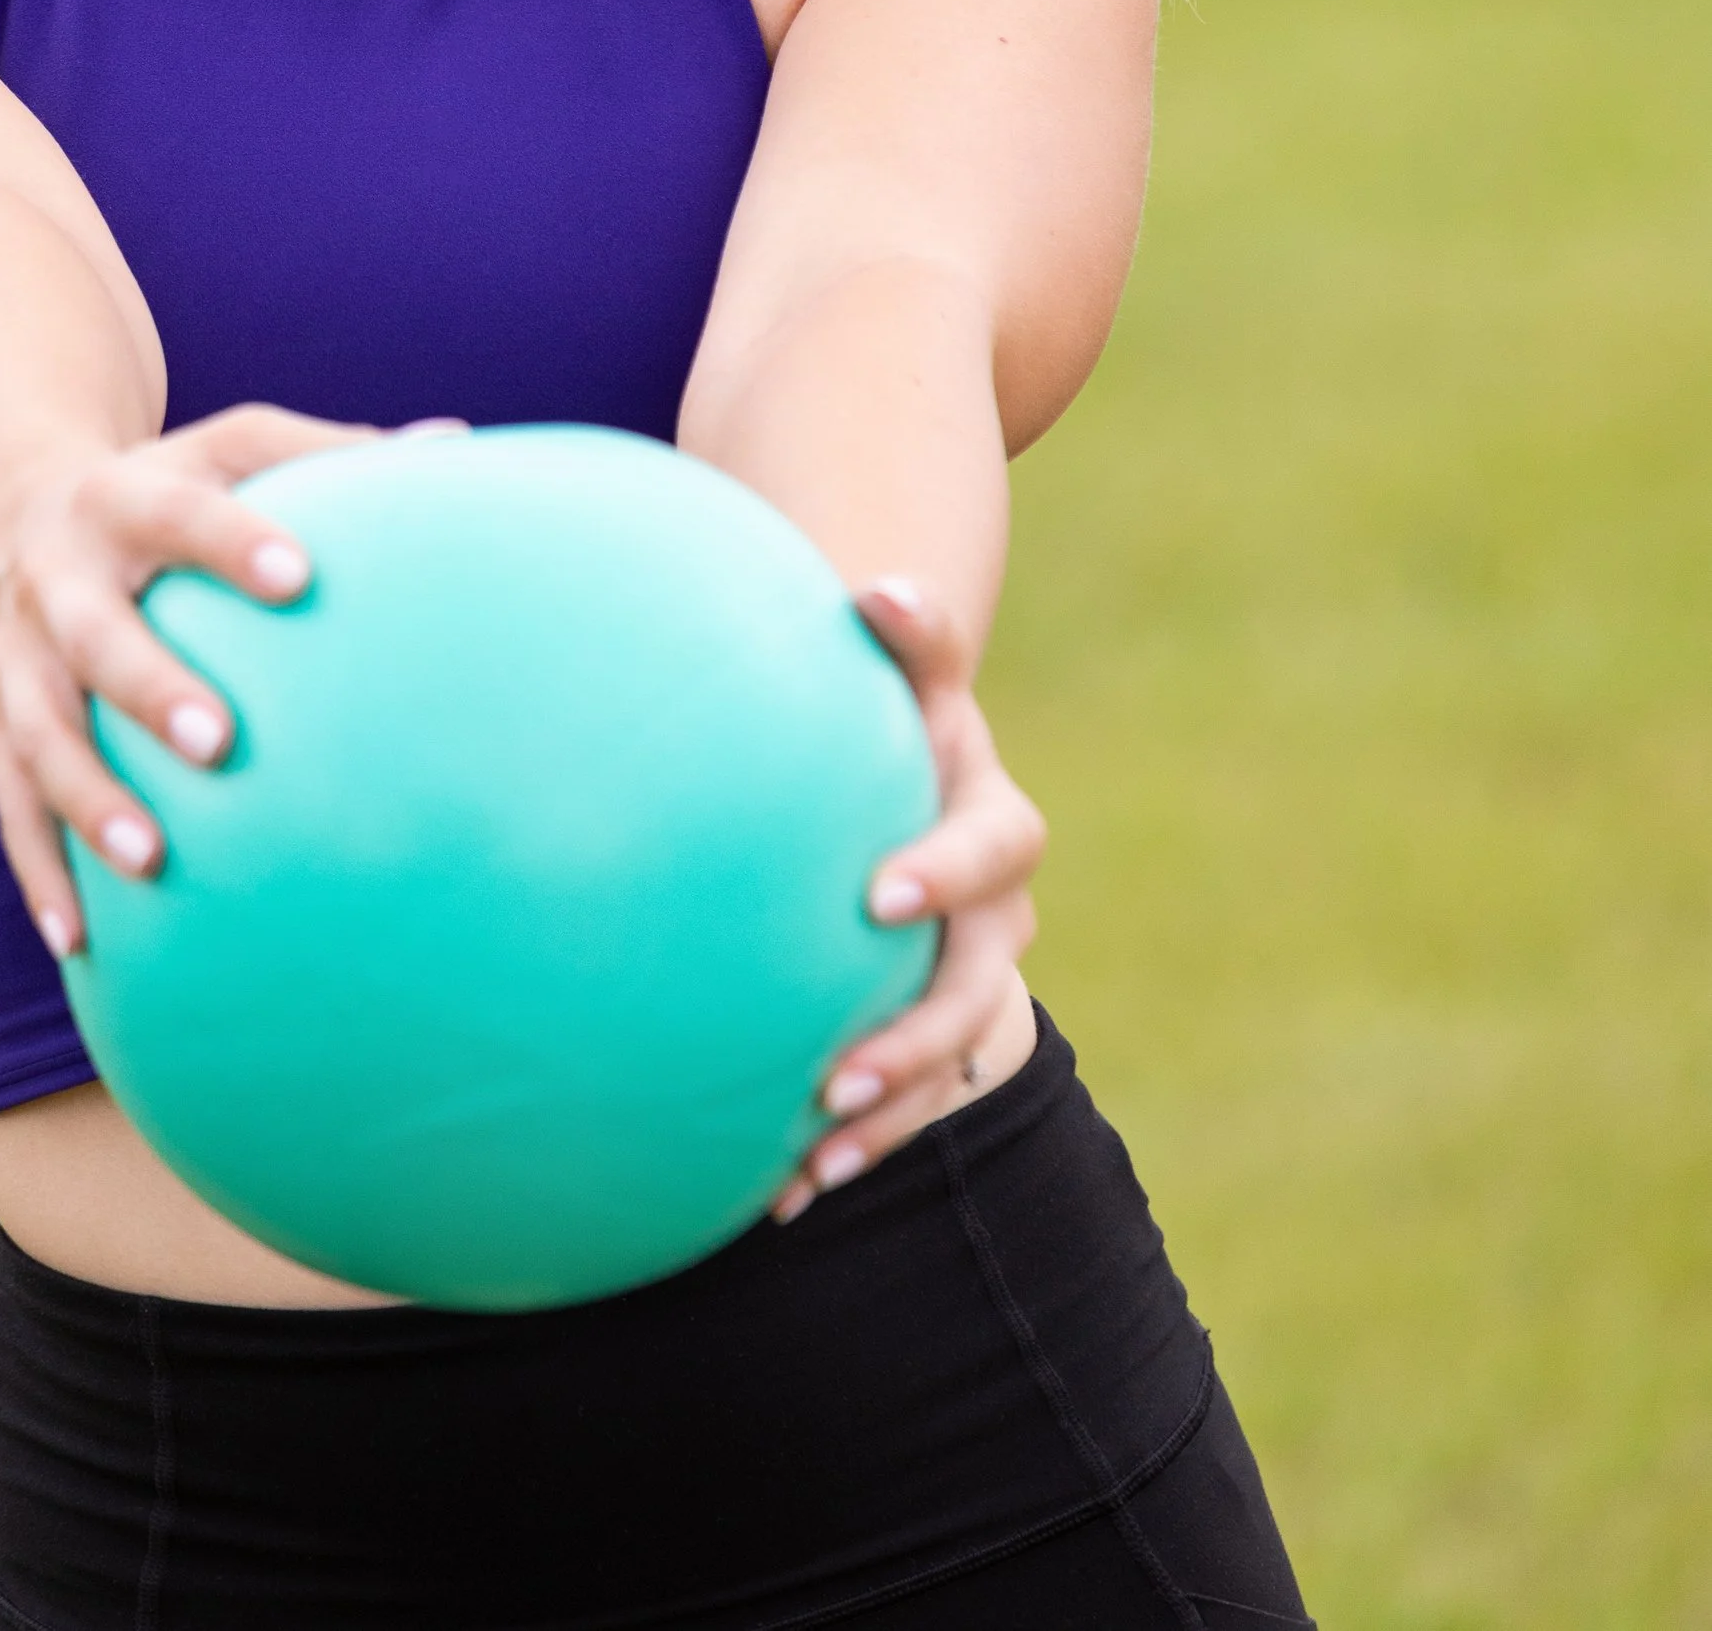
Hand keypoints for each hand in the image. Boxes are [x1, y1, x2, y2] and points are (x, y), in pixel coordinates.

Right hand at [0, 402, 380, 961]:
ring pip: (39, 731)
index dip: (233, 539)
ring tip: (150, 861)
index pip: (183, 510)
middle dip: (149, 685)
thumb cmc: (171, 488)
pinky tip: (76, 938)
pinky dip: (39, 868)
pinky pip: (10, 801)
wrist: (16, 509)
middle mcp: (59, 575)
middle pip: (95, 633)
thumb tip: (459, 445)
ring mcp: (16, 654)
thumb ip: (333, 450)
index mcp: (127, 497)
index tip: (299, 574)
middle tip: (221, 742)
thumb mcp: (233, 450)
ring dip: (87, 797)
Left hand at [774, 573, 1045, 1217]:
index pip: (982, 841)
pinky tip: (782, 1192)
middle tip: (839, 1068)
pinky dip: (856, 1143)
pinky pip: (913, 1098)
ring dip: (893, 1104)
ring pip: (954, 1055)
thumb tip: (872, 585)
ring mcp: (976, 969)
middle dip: (918, 1028)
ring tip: (817, 1141)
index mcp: (984, 810)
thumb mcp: (887, 670)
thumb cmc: (877, 704)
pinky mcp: (941, 1028)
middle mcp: (995, 901)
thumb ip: (894, 635)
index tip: (875, 895)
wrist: (903, 770)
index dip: (943, 869)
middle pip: (979, 976)